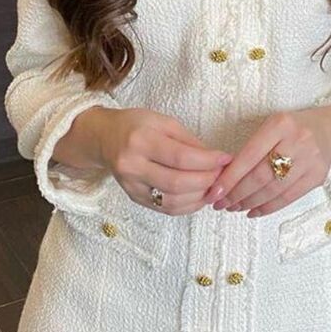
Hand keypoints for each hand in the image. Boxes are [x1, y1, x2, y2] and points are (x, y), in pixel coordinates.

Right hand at [99, 108, 232, 214]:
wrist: (105, 138)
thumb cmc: (137, 125)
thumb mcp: (164, 122)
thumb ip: (189, 141)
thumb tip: (216, 159)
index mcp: (141, 140)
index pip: (180, 157)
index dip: (208, 161)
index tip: (225, 158)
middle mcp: (133, 166)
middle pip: (177, 183)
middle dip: (206, 181)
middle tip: (222, 174)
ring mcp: (132, 186)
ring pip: (172, 202)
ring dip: (199, 197)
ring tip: (213, 186)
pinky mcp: (135, 198)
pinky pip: (166, 209)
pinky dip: (188, 205)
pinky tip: (199, 195)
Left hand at [202, 110, 330, 217]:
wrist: (327, 131)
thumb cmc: (291, 128)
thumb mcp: (271, 126)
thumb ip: (252, 146)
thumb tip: (224, 176)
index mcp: (280, 124)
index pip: (250, 155)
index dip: (230, 176)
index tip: (214, 191)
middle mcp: (297, 141)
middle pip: (261, 176)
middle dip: (237, 193)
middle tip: (220, 203)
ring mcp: (309, 161)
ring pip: (274, 190)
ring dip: (249, 202)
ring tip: (233, 207)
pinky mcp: (316, 177)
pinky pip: (288, 198)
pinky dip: (267, 207)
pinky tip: (253, 211)